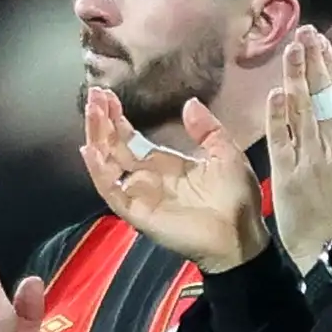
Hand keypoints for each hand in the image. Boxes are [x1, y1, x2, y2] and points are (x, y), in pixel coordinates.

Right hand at [81, 88, 265, 270]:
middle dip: (102, 122)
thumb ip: (207, 130)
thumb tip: (190, 103)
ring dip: (97, 138)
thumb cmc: (236, 200)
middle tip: (94, 95)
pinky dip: (99, 172)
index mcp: (165, 165)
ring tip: (92, 113)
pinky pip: (112, 191)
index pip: (131, 138)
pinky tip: (91, 151)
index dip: (117, 118)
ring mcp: (140, 196)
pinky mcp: (138, 213)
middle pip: (115, 147)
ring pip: (108, 165)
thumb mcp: (225, 154)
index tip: (107, 95)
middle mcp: (147, 179)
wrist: (240, 236)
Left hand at [265, 27, 331, 273]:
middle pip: (322, 95)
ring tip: (290, 48)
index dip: (331, 66)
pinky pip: (283, 139)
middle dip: (313, 61)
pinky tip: (275, 92)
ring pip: (302, 110)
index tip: (322, 42)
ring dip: (296, 77)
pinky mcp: (289, 175)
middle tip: (304, 32)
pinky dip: (279, 115)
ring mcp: (311, 159)